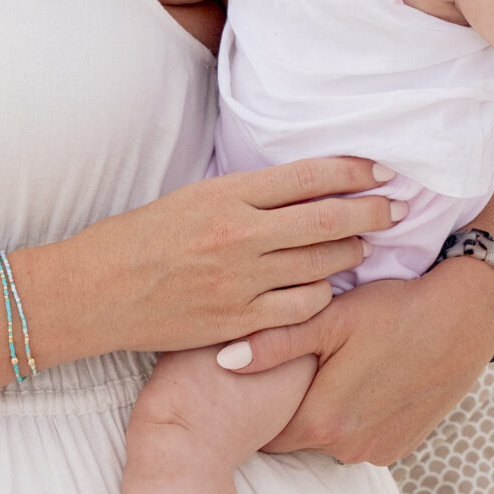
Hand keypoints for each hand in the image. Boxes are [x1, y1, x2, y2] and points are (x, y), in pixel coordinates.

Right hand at [47, 157, 400, 360]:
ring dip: (350, 255)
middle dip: (371, 213)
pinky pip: (301, 308)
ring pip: (321, 266)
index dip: (354, 172)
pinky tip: (325, 288)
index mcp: (227, 195)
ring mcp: (241, 282)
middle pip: (327, 221)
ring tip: (363, 247)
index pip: (308, 177)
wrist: (97, 293)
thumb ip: (244, 195)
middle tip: (395, 209)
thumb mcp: (191, 198)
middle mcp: (239, 236)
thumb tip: (298, 187)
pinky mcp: (239, 322)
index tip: (382, 170)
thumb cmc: (139, 239)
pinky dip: (321, 296)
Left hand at [214, 256, 493, 466]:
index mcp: (322, 421)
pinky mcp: (400, 447)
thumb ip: (276, 344)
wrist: (465, 318)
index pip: (265, 432)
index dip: (254, 406)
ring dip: (324, 411)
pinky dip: (354, 417)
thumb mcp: (331, 320)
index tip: (252, 381)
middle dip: (288, 407)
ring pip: (328, 437)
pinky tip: (362, 379)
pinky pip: (360, 438)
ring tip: (331, 367)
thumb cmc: (394, 310)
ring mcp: (377, 452)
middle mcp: (347, 449)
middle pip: (295, 437)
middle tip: (293, 366)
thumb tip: (223, 361)